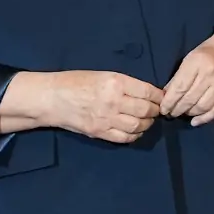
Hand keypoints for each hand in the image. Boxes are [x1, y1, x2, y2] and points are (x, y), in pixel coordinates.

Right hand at [0, 70, 163, 142]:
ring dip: (147, 124)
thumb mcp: (102, 75)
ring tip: (146, 120)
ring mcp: (106, 119)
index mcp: (115, 82)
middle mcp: (113, 101)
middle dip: (155, 111)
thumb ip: (125, 84)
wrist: (51, 98)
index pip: (148, 92)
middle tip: (156, 110)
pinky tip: (134, 130)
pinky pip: (125, 138)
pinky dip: (135, 135)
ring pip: (138, 126)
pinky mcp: (99, 132)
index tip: (161, 98)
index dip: (159, 97)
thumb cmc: (75, 82)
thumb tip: (148, 93)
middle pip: (146, 110)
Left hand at [162, 30, 213, 126]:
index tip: (163, 109)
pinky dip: (204, 118)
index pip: (180, 87)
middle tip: (171, 113)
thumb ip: (181, 75)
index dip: (169, 101)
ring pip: (201, 107)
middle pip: (189, 99)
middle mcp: (210, 74)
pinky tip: (195, 121)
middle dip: (177, 109)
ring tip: (183, 113)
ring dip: (189, 113)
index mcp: (197, 62)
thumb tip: (168, 93)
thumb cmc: (212, 49)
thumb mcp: (192, 56)